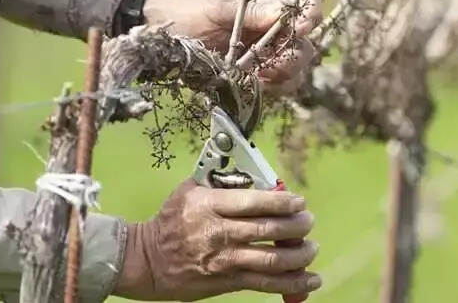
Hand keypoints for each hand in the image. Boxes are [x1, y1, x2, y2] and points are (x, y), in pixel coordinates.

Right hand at [113, 179, 320, 300]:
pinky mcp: (226, 282)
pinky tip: (311, 279)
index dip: (283, 201)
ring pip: (272, 260)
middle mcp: (219, 233)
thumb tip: (255, 174)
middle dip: (297, 225)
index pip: (255, 202)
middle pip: (268, 229)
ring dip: (300, 254)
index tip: (299, 201)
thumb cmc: (171, 219)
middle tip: (308, 222)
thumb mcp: (190, 190)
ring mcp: (224, 260)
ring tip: (312, 248)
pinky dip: (292, 282)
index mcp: (211, 205)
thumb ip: (221, 180)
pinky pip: (265, 284)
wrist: (146, 260)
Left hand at [143, 0, 321, 92]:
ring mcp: (266, 57)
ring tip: (261, 76)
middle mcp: (274, 31)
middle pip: (305, 44)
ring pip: (295, 70)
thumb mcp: (218, 6)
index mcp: (269, 5)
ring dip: (284, 75)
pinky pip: (276, 88)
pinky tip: (252, 84)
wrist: (162, 34)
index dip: (311, 13)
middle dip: (295, 54)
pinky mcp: (254, 79)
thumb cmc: (190, 11)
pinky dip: (270, 89)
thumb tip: (284, 14)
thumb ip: (251, 12)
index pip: (306, 3)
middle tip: (275, 61)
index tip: (302, 25)